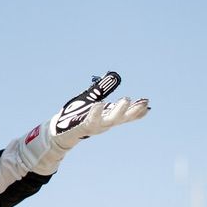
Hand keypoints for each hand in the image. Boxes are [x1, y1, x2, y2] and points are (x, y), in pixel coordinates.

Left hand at [21, 71, 148, 174]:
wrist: (59, 130)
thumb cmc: (77, 115)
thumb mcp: (92, 98)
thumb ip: (103, 88)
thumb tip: (116, 76)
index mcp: (107, 118)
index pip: (126, 116)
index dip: (137, 111)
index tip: (147, 104)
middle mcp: (103, 124)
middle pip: (121, 118)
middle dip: (132, 111)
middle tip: (143, 101)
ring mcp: (94, 127)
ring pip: (109, 120)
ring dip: (118, 111)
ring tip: (125, 99)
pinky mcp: (81, 127)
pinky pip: (90, 120)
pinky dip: (95, 113)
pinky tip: (98, 104)